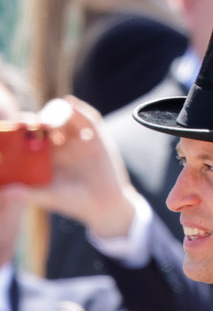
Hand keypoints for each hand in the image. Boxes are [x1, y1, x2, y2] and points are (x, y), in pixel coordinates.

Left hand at [4, 96, 138, 238]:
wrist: (105, 207)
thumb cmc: (75, 203)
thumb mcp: (47, 196)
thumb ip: (26, 194)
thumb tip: (3, 193)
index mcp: (50, 156)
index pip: (34, 135)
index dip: (24, 128)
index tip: (15, 125)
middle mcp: (65, 145)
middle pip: (50, 122)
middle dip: (40, 118)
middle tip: (29, 121)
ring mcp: (82, 141)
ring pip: (68, 117)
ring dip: (57, 112)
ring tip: (47, 118)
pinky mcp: (99, 139)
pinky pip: (90, 120)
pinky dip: (80, 109)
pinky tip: (69, 103)